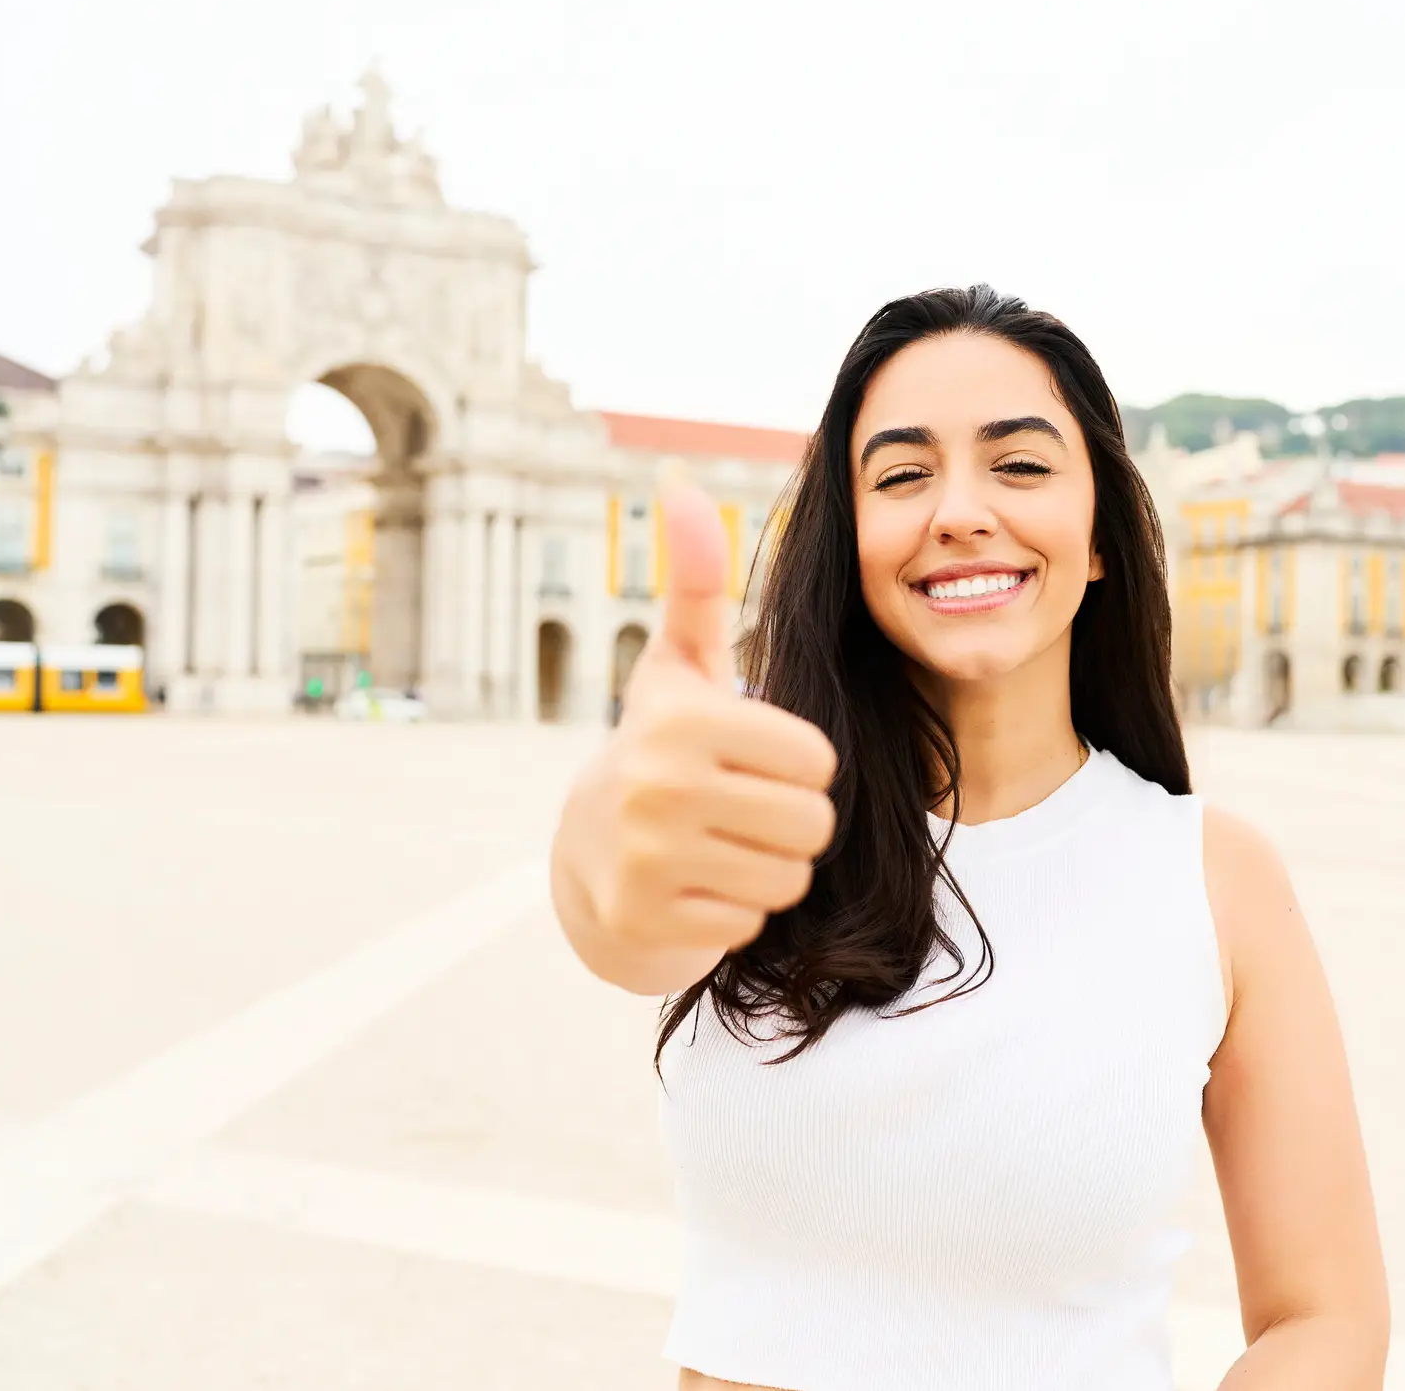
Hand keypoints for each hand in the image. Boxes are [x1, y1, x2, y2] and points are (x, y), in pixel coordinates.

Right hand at [552, 484, 837, 986]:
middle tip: (741, 810)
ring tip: (720, 845)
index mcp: (682, 719)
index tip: (751, 760)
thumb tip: (680, 480)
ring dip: (767, 868)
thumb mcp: (679, 665)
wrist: (586, 854)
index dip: (799, 765)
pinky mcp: (647, 919)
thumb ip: (694, 580)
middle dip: (790, 823)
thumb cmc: (661, 746)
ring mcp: (649, 859)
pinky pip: (752, 923)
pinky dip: (735, 911)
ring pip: (789, 877)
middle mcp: (659, 786)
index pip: (818, 761)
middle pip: (812, 823)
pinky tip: (696, 885)